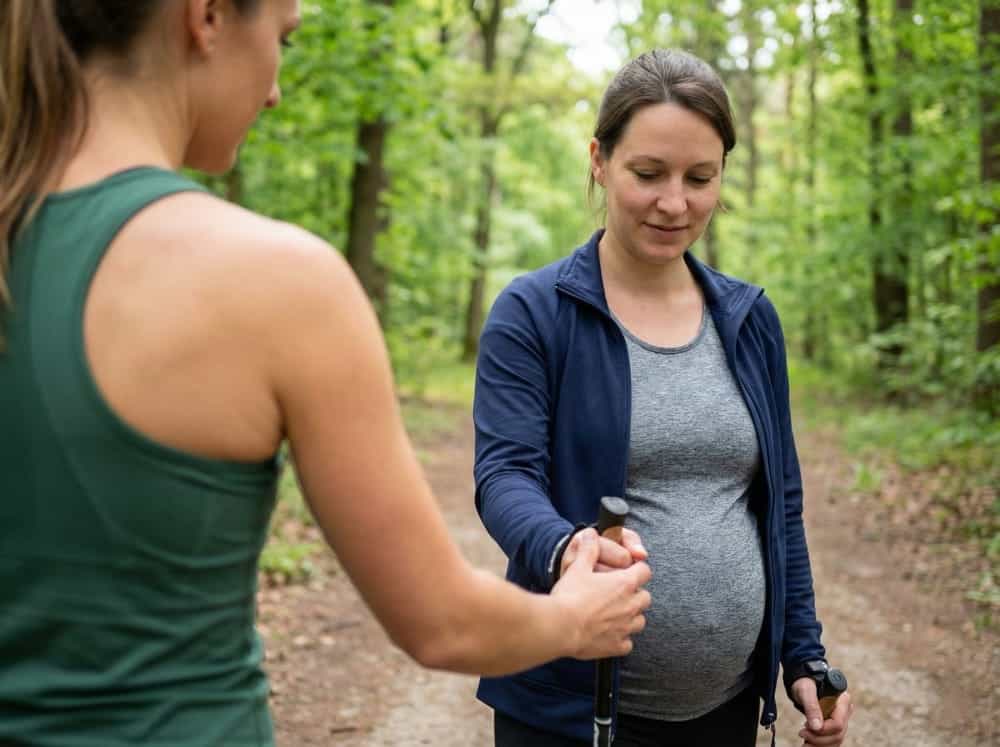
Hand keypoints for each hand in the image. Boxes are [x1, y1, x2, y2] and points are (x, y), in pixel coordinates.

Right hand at [551, 529, 651, 659]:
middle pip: (646, 597)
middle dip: (636, 594)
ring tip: (614, 614)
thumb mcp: (578, 567)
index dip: (637, 569)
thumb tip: (591, 534)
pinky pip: (627, 643)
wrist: (560, 627)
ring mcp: (625, 627)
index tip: (628, 570)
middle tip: (618, 593)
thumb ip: (588, 549)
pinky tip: (608, 634)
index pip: (645, 571)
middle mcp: (630, 605)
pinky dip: (621, 639)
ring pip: (640, 621)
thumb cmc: (570, 595)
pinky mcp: (617, 646)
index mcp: (624, 583)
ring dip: (631, 616)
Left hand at [791, 677, 853, 745]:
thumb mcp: (805, 691)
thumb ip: (811, 707)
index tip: (807, 726)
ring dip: (819, 745)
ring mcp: (841, 722)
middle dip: (819, 738)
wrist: (803, 686)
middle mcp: (845, 713)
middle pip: (837, 735)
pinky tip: (808, 744)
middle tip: (802, 732)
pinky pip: (831, 743)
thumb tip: (817, 727)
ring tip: (804, 740)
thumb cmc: (805, 685)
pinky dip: (820, 746)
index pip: (838, 723)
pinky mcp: (834, 728)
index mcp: (842, 701)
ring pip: (835, 741)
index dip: (824, 729)